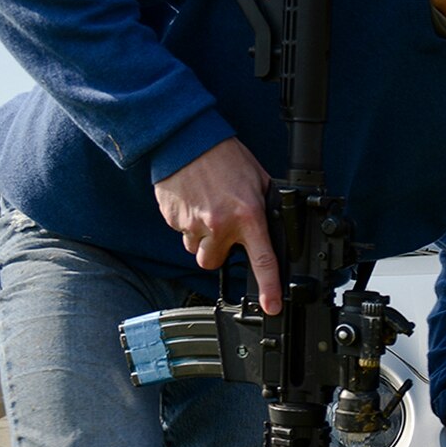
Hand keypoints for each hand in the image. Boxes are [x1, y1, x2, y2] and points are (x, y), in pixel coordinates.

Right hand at [153, 137, 280, 313]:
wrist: (186, 140)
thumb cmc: (225, 157)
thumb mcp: (258, 181)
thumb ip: (263, 208)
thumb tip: (274, 227)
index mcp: (247, 216)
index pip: (262, 260)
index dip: (268, 288)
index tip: (271, 306)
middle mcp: (220, 225)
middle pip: (214, 262)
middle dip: (217, 251)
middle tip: (221, 228)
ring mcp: (193, 223)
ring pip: (195, 249)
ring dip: (201, 238)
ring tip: (205, 210)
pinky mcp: (172, 218)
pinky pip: (181, 232)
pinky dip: (186, 222)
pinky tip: (193, 202)